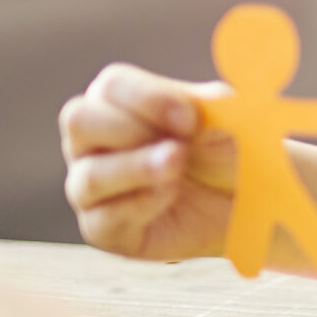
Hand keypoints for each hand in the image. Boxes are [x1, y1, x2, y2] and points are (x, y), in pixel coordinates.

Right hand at [60, 64, 234, 261]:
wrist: (237, 207)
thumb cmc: (222, 156)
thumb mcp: (226, 125)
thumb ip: (213, 109)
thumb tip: (211, 102)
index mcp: (119, 102)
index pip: (112, 87)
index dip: (149, 99)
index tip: (191, 119)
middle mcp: (92, 142)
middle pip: (79, 121)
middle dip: (131, 130)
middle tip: (179, 146)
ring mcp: (91, 187)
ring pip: (89, 175)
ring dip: (136, 168)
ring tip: (176, 167)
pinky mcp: (103, 229)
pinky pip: (102, 219)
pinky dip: (139, 204)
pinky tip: (169, 195)